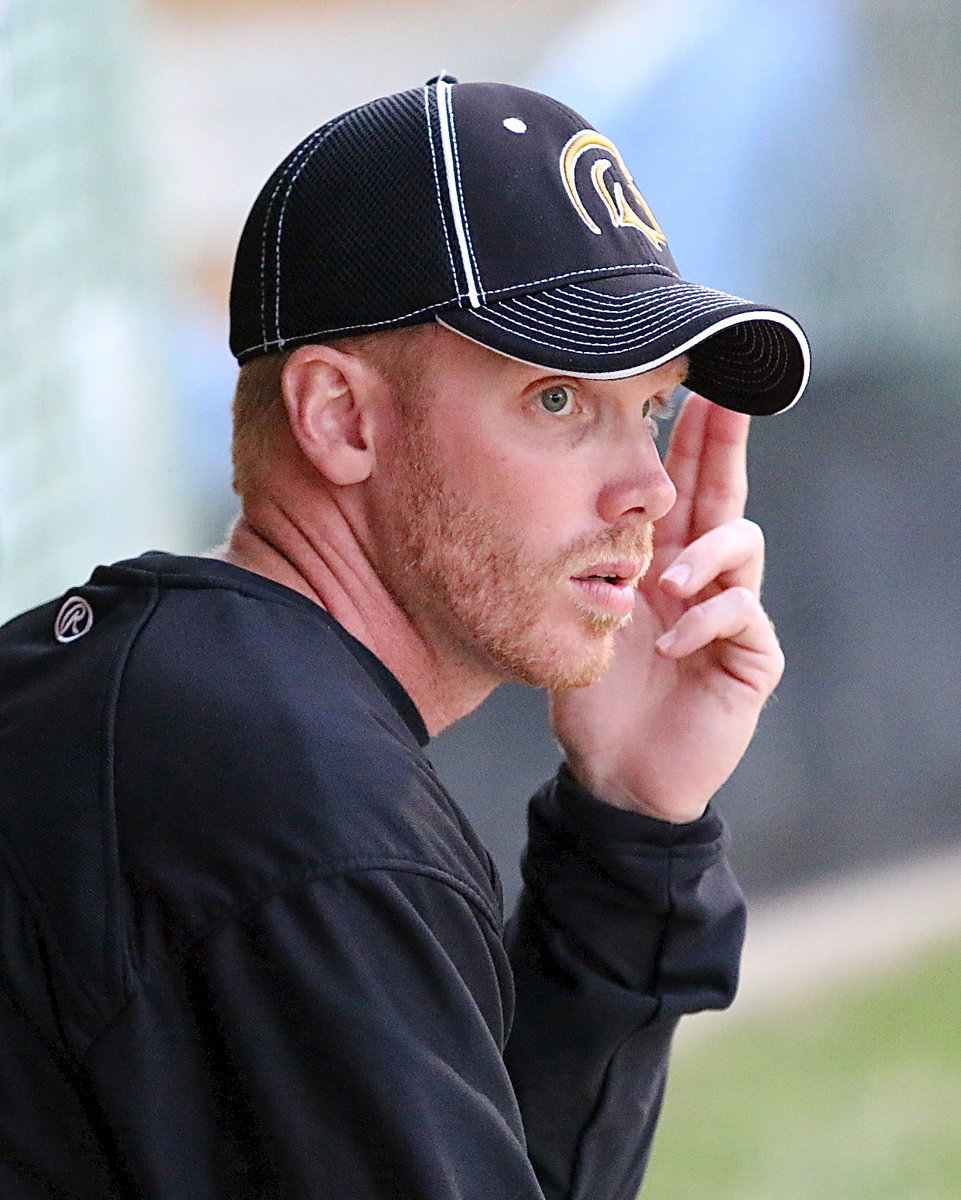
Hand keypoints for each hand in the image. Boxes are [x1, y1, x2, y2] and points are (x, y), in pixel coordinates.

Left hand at [550, 394, 784, 822]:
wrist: (615, 774)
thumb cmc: (593, 698)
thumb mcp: (576, 622)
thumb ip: (582, 570)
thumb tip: (548, 501)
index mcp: (659, 562)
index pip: (678, 489)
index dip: (686, 440)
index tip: (684, 387)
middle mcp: (700, 578)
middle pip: (721, 493)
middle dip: (722, 445)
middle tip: (726, 397)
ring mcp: (730, 614)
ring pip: (743, 543)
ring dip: (704, 552)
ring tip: (666, 581)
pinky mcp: (750, 656)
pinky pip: (742, 613)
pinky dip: (704, 619)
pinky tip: (669, 640)